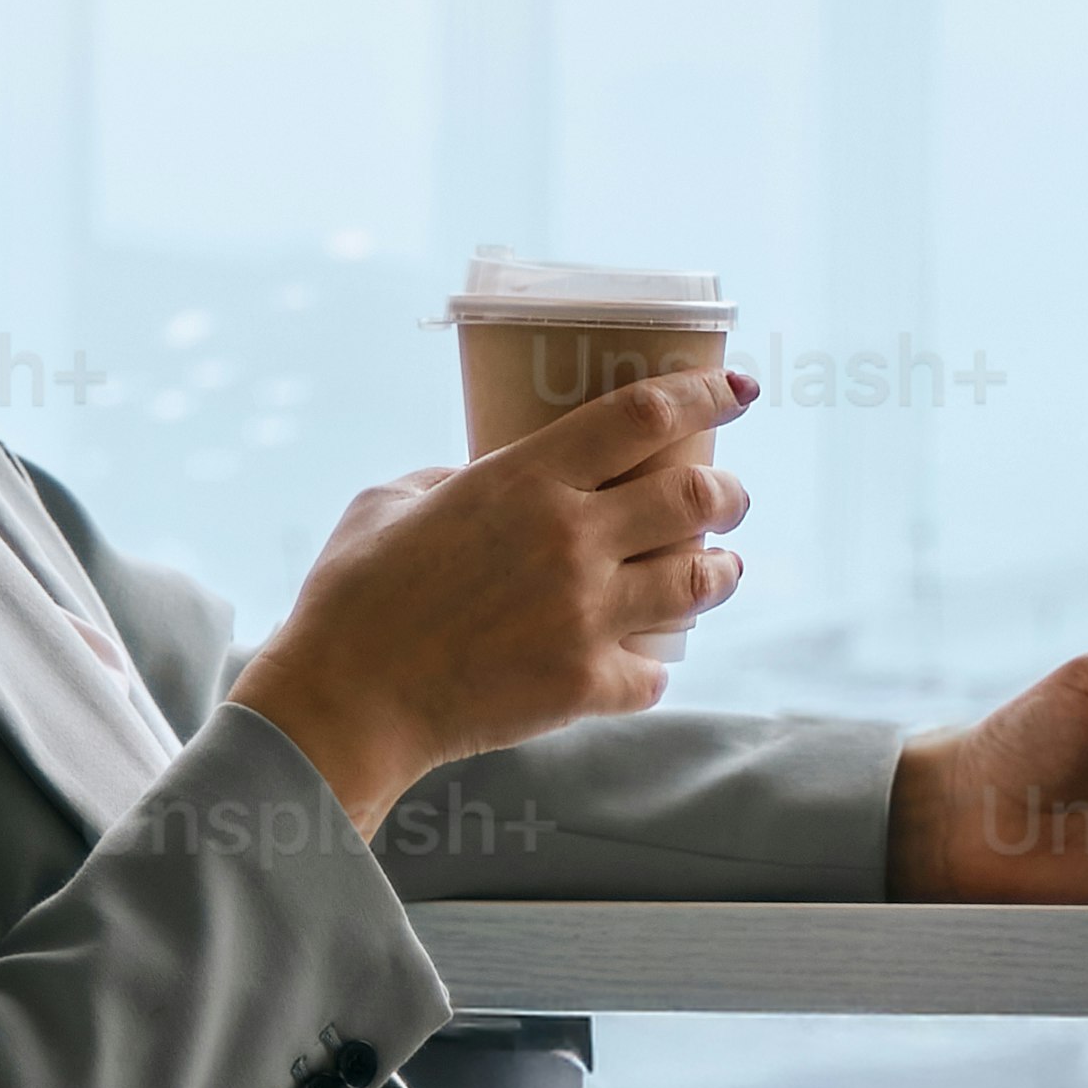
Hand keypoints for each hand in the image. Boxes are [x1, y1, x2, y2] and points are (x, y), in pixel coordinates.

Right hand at [233, 369, 755, 836]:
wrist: (347, 700)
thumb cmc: (354, 594)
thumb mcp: (394, 500)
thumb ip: (458, 478)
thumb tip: (490, 478)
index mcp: (526, 478)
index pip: (646, 415)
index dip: (707, 394)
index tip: (741, 388)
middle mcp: (570, 538)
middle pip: (695, 496)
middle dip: (729, 492)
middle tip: (731, 496)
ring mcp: (585, 615)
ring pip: (698, 580)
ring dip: (719, 571)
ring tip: (719, 568)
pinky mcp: (584, 685)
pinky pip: (655, 672)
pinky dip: (655, 666)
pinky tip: (647, 661)